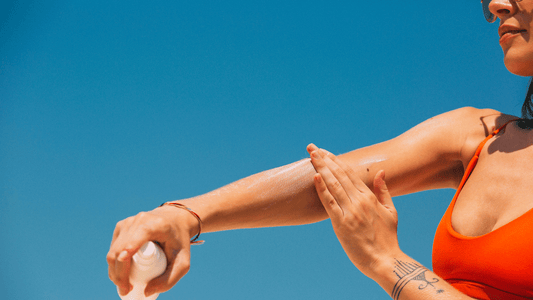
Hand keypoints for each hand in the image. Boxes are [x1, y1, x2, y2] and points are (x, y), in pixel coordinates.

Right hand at [107, 204, 198, 295]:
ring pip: (114, 250)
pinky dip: (115, 262)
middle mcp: (139, 220)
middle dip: (119, 274)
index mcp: (154, 225)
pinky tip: (121, 272)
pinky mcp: (122, 225)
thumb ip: (170, 279)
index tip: (126, 283)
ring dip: (115, 270)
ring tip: (124, 284)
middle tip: (126, 290)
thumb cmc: (180, 241)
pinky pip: (114, 247)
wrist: (176, 220)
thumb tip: (146, 291)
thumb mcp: (183, 262)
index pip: (132, 243)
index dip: (124, 263)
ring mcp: (128, 221)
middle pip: (119, 251)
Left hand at [307, 144, 400, 277]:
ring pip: (333, 184)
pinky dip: (322, 189)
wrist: (385, 260)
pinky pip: (329, 203)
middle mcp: (359, 201)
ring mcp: (350, 212)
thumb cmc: (388, 238)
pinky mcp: (341, 224)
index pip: (349, 173)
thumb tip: (381, 172)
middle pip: (339, 175)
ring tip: (311, 155)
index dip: (336, 160)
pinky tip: (315, 177)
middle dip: (325, 159)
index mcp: (369, 197)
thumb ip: (383, 191)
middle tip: (312, 147)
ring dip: (321, 168)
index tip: (325, 151)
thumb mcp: (391, 211)